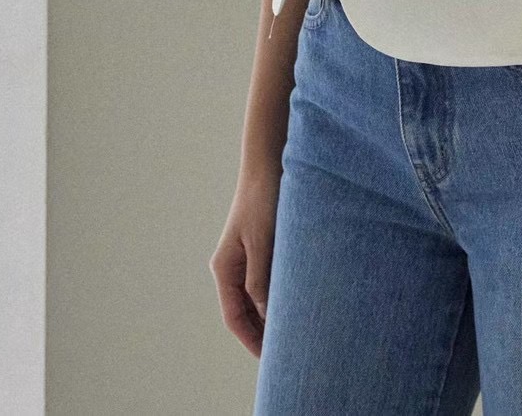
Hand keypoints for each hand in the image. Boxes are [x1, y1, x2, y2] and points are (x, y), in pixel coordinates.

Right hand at [208, 166, 281, 359]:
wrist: (269, 163)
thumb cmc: (263, 199)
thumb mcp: (263, 242)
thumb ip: (261, 278)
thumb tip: (265, 314)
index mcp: (225, 268)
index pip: (234, 317)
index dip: (251, 340)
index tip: (270, 359)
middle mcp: (233, 266)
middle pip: (245, 311)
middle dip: (262, 333)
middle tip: (286, 351)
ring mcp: (247, 256)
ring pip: (257, 297)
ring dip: (272, 314)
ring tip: (294, 331)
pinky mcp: (263, 247)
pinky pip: (268, 280)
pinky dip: (279, 294)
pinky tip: (297, 301)